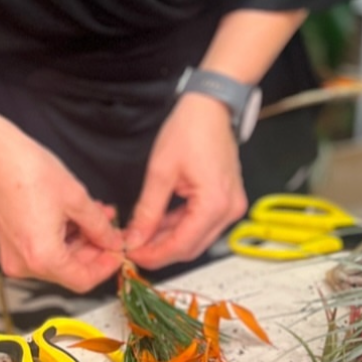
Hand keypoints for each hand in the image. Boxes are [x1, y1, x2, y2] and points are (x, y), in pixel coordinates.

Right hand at [0, 116, 124, 292]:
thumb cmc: (25, 170)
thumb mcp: (76, 199)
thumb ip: (99, 226)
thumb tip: (112, 241)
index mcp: (41, 257)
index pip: (83, 280)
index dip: (105, 267)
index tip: (118, 252)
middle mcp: (23, 263)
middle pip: (69, 270)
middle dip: (94, 250)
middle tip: (111, 231)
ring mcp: (12, 254)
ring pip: (57, 258)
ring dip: (80, 239)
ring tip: (97, 215)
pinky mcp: (8, 242)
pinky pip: (42, 248)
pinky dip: (61, 236)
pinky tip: (75, 215)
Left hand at [125, 93, 247, 268]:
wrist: (212, 107)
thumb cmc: (192, 129)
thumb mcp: (161, 172)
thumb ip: (148, 210)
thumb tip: (135, 237)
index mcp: (214, 204)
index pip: (181, 245)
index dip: (154, 254)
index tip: (131, 254)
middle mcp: (228, 210)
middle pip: (191, 247)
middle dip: (160, 250)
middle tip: (133, 246)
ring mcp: (230, 206)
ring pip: (196, 238)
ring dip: (168, 240)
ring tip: (141, 235)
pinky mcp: (226, 201)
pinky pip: (201, 224)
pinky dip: (180, 227)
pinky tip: (159, 224)